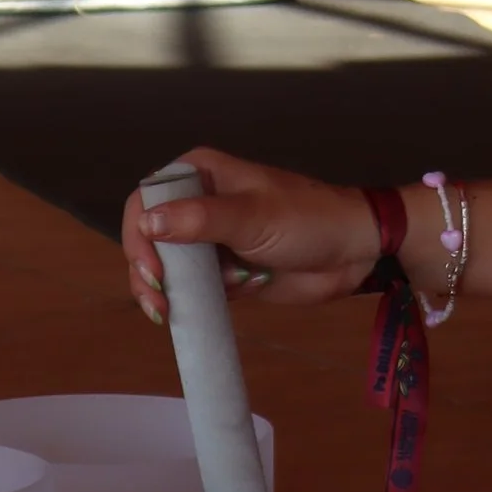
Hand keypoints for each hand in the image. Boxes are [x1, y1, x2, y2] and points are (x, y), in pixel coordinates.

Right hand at [118, 151, 382, 327]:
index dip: (139, 233)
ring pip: (165, 265)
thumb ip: (201, 219)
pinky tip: (179, 317)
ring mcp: (210, 240)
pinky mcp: (223, 272)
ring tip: (166, 313)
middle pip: (147, 235)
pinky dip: (181, 301)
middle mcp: (198, 204)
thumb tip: (147, 221)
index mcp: (202, 174)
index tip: (153, 269)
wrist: (353, 251)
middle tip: (158, 301)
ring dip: (158, 290)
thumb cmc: (308, 219)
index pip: (147, 197)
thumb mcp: (254, 216)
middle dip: (144, 269)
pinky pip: (189, 287)